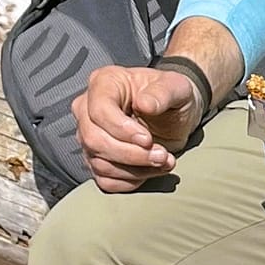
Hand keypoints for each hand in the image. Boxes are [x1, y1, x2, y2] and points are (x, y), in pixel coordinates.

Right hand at [73, 64, 202, 192]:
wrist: (174, 113)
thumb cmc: (171, 95)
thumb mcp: (176, 87)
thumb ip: (162, 92)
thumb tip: (144, 104)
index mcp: (104, 83)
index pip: (99, 110)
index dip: (122, 129)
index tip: (148, 139)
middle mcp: (88, 109)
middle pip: (94, 140)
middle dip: (131, 154)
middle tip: (161, 155)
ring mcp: (90, 137)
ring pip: (100, 163)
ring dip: (136, 170)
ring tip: (164, 161)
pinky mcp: (98, 159)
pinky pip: (106, 180)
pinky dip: (131, 181)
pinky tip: (152, 170)